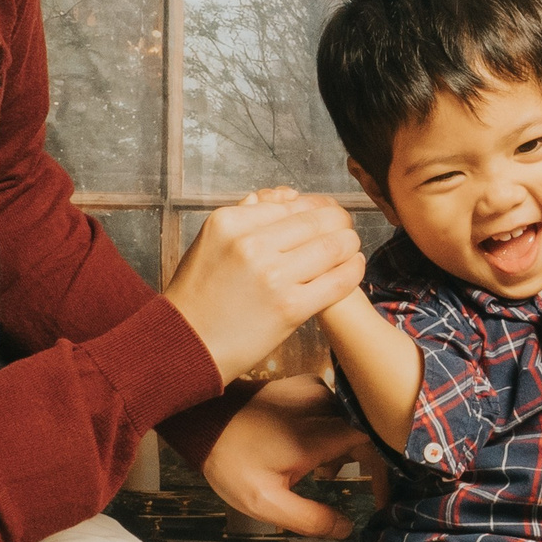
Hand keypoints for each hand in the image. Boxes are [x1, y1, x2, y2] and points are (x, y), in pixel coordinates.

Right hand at [164, 187, 364, 381]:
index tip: (325, 213)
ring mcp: (272, 276)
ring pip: (332, 246)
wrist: (186, 345)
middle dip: (338, 221)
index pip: (290, 204)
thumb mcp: (210, 242)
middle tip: (345, 226)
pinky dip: (353, 270)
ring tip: (351, 245)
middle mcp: (250, 244)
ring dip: (350, 243)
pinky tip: (355, 266)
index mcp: (229, 223)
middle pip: (316, 220)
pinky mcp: (290, 308)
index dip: (315, 206)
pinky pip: (336, 281)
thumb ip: (246, 216)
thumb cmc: (198, 295)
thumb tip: (287, 196)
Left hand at [199, 375, 379, 538]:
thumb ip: (309, 519)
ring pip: (351, 420)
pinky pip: (335, 407)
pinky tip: (309, 447)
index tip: (381, 496)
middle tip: (342, 484)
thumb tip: (346, 528)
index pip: (373, 444)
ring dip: (344, 447)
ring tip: (319, 471)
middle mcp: (321, 405)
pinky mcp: (305, 384)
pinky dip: (332, 428)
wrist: (202, 419)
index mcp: (317, 434)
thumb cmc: (231, 461)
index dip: (383, 471)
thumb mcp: (265, 503)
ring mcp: (314, 389)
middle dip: (362, 463)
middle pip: (365, 431)